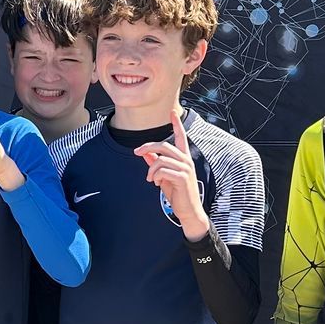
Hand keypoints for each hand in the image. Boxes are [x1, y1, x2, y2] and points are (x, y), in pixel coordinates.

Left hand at [136, 115, 207, 237]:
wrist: (188, 211)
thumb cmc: (177, 193)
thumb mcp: (164, 177)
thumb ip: (156, 164)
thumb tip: (145, 154)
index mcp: (184, 158)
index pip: (181, 137)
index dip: (177, 125)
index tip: (172, 112)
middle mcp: (186, 160)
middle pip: (164, 146)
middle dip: (148, 147)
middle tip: (136, 152)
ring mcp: (185, 168)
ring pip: (161, 159)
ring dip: (151, 169)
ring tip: (150, 179)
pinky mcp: (182, 178)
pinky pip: (162, 171)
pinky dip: (155, 176)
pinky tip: (157, 184)